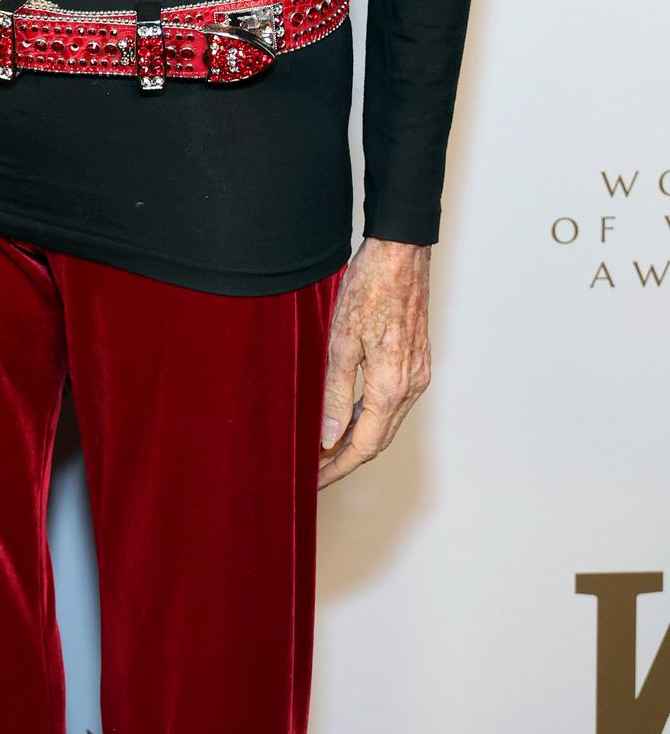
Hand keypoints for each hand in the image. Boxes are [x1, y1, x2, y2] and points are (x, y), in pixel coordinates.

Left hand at [317, 237, 431, 488]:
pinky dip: (370, 417)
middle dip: (346, 460)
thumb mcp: (341, 341)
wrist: (401, 253)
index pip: (364, 445)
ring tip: (326, 449)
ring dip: (359, 439)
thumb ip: (334, 392)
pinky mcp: (416, 361)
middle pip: (378, 439)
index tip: (316, 480)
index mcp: (391, 385)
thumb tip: (328, 436)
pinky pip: (393, 403)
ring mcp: (417, 373)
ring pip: (387, 422)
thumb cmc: (370, 288)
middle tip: (316, 471)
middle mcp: (411, 385)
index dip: (338, 468)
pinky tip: (349, 416)